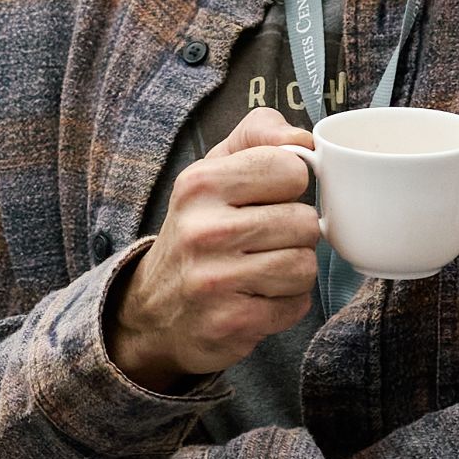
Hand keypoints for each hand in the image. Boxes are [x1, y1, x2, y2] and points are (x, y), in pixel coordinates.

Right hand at [108, 106, 319, 385]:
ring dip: (294, 271)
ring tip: (262, 271)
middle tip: (264, 242)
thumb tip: (305, 141)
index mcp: (200, 183)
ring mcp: (214, 279)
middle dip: (295, 234)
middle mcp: (202, 230)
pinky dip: (285, 304)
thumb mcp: (214, 171)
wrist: (154, 310)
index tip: (268, 199)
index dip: (290, 186)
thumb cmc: (199, 231)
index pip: (291, 169)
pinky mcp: (230, 322)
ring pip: (305, 265)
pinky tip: (256, 298)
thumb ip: (259, 137)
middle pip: (305, 222)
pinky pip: (296, 305)